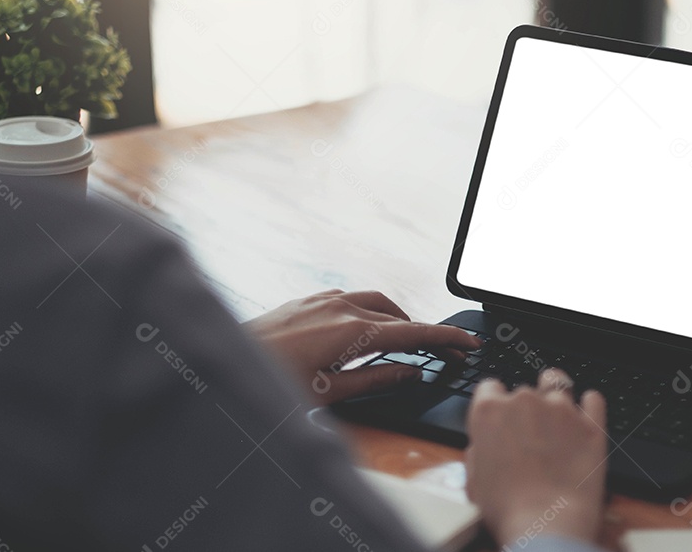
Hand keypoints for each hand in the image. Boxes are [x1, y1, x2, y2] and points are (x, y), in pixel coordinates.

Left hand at [242, 289, 481, 403]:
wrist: (223, 363)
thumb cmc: (272, 383)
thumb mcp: (330, 392)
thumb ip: (376, 379)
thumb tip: (411, 371)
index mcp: (351, 332)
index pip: (413, 332)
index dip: (445, 338)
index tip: (468, 344)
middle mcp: (339, 307)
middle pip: (398, 314)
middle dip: (423, 331)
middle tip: (442, 353)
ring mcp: (321, 300)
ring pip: (375, 302)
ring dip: (397, 319)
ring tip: (407, 344)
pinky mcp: (305, 300)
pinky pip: (350, 298)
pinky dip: (370, 312)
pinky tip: (365, 330)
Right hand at [464, 369, 607, 547]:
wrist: (547, 525)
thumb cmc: (507, 508)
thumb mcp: (473, 479)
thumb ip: (479, 449)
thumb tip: (486, 444)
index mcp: (489, 411)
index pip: (489, 387)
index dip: (495, 402)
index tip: (501, 414)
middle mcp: (524, 401)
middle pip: (524, 390)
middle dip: (525, 408)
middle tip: (529, 435)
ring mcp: (561, 410)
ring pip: (558, 384)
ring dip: (555, 397)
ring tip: (557, 416)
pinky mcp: (591, 424)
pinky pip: (594, 399)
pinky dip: (590, 403)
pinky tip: (587, 411)